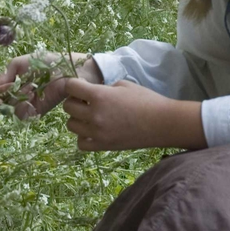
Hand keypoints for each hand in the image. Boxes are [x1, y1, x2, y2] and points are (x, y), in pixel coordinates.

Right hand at [0, 53, 102, 117]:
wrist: (68, 69)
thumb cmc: (47, 62)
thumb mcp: (20, 64)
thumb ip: (3, 75)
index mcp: (14, 83)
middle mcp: (19, 95)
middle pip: (0, 104)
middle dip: (0, 96)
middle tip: (6, 88)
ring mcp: (28, 104)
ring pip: (10, 109)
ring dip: (15, 98)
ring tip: (27, 87)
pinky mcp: (37, 111)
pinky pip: (22, 114)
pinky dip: (23, 105)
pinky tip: (31, 94)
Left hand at [53, 78, 206, 151]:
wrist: (161, 123)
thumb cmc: (146, 100)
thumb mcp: (124, 85)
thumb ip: (104, 88)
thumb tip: (92, 91)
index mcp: (99, 96)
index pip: (71, 87)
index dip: (74, 84)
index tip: (81, 85)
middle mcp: (94, 115)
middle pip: (68, 107)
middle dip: (75, 101)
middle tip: (87, 100)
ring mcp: (96, 132)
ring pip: (71, 125)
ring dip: (77, 118)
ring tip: (91, 116)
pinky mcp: (102, 146)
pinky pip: (80, 143)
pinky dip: (83, 136)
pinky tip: (93, 130)